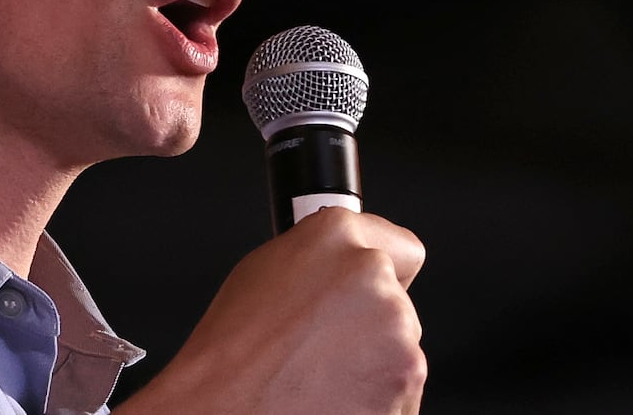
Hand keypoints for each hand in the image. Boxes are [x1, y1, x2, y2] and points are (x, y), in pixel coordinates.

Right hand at [117, 207, 425, 413]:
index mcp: (335, 236)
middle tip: (321, 345)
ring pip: (400, 346)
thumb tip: (336, 268)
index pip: (402, 247)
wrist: (226, 409)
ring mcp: (396, 328)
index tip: (370, 291)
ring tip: (320, 374)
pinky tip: (333, 395)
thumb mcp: (261, 274)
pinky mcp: (407, 378)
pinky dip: (377, 395)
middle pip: (397, 302)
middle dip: (369, 323)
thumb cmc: (231, 354)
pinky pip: (402, 386)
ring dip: (373, 362)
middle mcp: (372, 275)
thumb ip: (317, 261)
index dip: (386, 272)